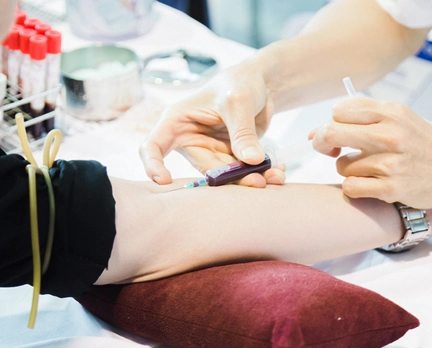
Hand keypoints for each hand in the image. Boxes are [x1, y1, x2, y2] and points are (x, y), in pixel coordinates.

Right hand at [139, 60, 285, 187]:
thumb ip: (242, 132)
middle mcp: (190, 139)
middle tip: (259, 181)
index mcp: (177, 122)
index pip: (153, 146)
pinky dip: (261, 173)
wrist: (262, 83)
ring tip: (276, 176)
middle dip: (230, 179)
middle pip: (203, 169)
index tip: (164, 180)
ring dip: (251, 178)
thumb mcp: (238, 102)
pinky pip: (242, 172)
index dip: (153, 165)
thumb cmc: (240, 82)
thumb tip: (250, 161)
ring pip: (225, 176)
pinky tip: (278, 170)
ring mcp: (210, 150)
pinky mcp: (229, 156)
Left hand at [311, 97, 431, 208]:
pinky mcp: (391, 188)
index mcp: (392, 112)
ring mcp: (391, 162)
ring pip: (341, 165)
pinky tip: (369, 184)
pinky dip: (354, 187)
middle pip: (331, 133)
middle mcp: (391, 134)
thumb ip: (360, 120)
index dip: (330, 123)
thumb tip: (314, 132)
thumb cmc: (423, 146)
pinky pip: (350, 187)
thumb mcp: (400, 120)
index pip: (339, 110)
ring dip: (348, 169)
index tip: (335, 134)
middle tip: (330, 152)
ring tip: (369, 169)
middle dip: (322, 143)